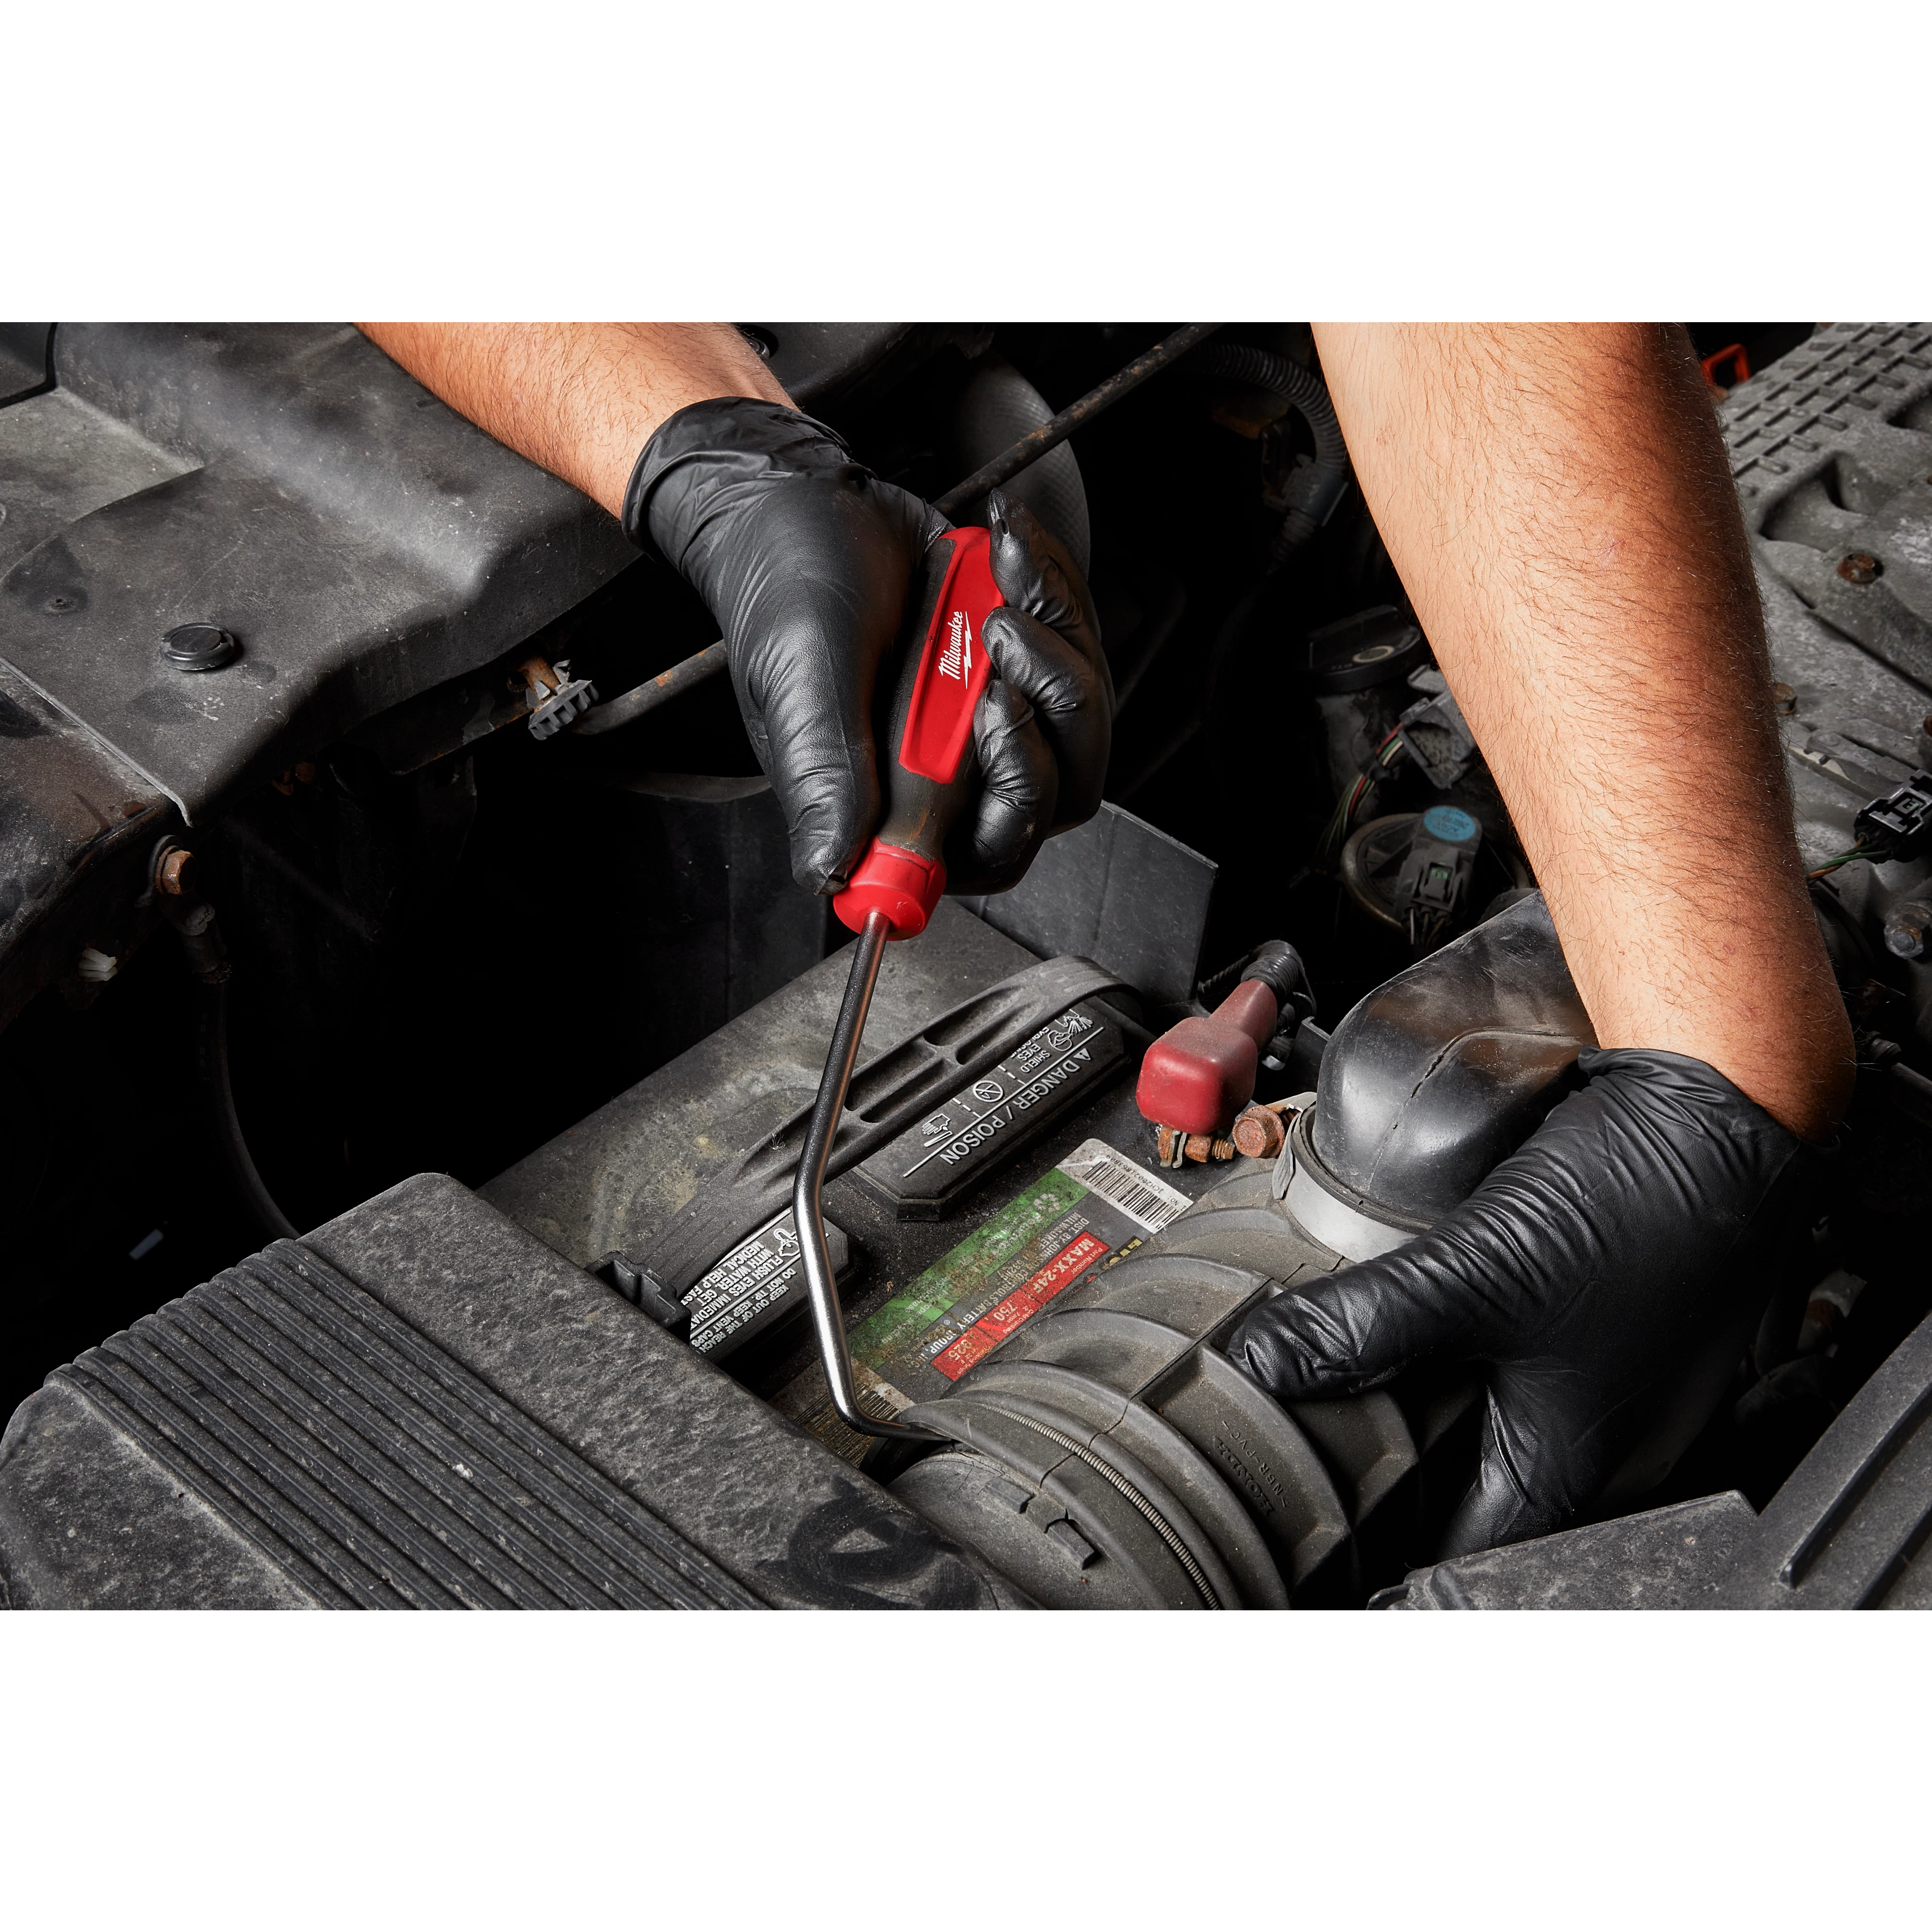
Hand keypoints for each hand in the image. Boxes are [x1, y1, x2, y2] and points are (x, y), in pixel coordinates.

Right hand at [625, 399, 1111, 895]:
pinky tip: (1010, 553)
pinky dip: (1056, 593)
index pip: (992, 853)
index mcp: (893, 808)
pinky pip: (1081, 653)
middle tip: (999, 630)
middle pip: (1059, 790)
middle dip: (1049, 698)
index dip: (1016, 795)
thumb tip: (828, 873)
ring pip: (1083, 720)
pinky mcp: (1022, 671)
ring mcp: (992, 726)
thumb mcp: (801, 682)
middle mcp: (952, 781)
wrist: (809, 506)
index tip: (993, 710)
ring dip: (1056, 635)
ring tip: (1002, 572)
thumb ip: (825, 777)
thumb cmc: (789, 592)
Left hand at [1218, 1048, 1823, 1554]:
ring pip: (1502, 1415)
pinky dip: (1475, 1336)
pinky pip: (1530, 1355)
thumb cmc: (1637, 1202)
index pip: (1460, 1545)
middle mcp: (1610, 1442)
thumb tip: (1260, 1363)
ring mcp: (1617, 1380)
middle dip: (1404, 1454)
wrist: (1716, 1105)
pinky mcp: (1615, 1320)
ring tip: (1368, 1356)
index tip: (1324, 1502)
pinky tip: (1436, 1301)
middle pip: (1481, 1484)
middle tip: (1327, 1418)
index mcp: (1579, 1466)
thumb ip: (1364, 1326)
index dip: (1387, 1531)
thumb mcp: (1477, 1272)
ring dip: (1436, 1388)